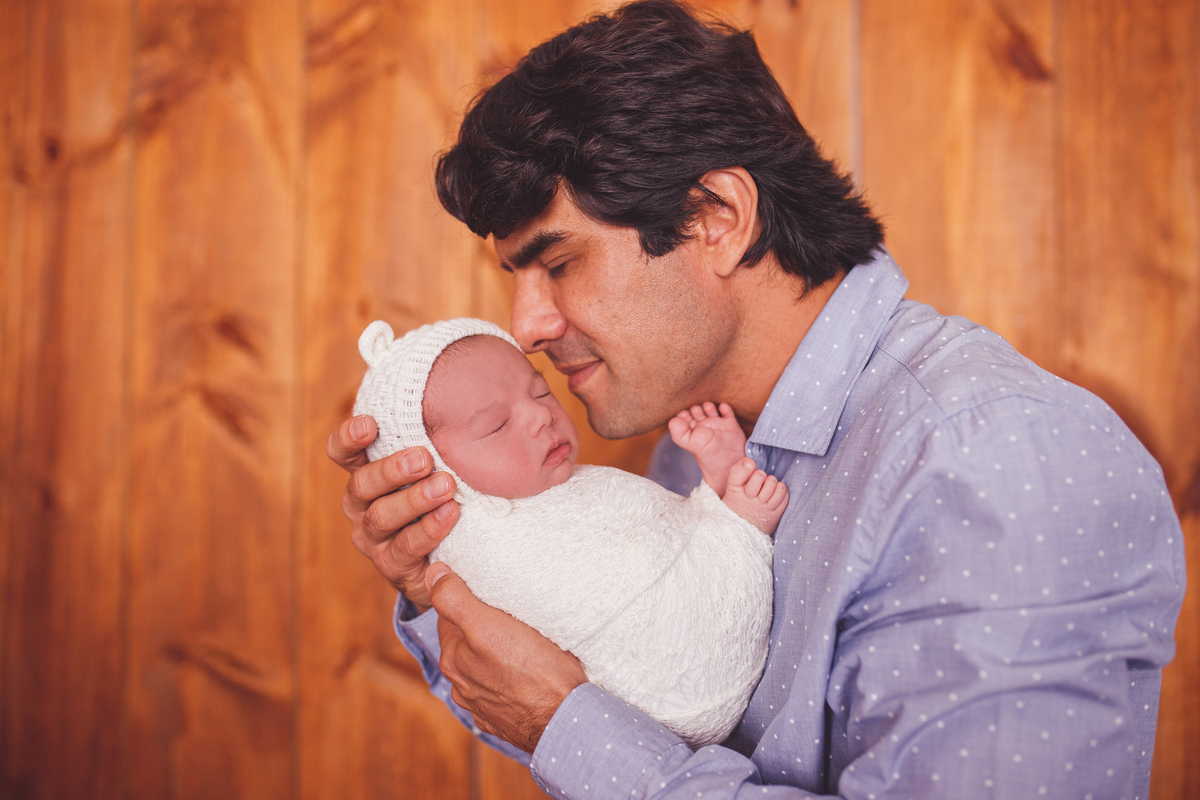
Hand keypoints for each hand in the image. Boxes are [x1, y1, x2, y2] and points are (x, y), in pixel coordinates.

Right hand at [326, 414, 459, 611]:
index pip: (342, 452)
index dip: (349, 437)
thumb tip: (478, 389)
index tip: (370, 423)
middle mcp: (361, 504)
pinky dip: (429, 530)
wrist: (451, 557)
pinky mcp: (392, 566)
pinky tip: (450, 516)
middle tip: (424, 458)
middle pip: (362, 484)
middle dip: (392, 469)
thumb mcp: (437, 466)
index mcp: (367, 473)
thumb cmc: (442, 496)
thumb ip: (442, 438)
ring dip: (414, 500)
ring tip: (446, 487)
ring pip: (382, 516)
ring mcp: (373, 537)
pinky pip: (405, 548)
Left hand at [427, 562, 586, 751]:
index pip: (449, 614)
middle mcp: (462, 684)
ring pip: (483, 666)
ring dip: (495, 653)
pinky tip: (526, 671)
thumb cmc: (533, 671)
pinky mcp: (504, 719)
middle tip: (508, 611)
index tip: (488, 589)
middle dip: (481, 625)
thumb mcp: (489, 625)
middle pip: (466, 641)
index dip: (467, 597)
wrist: (566, 721)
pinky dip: (508, 679)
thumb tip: (432, 574)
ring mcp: (482, 705)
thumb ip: (456, 600)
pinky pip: (501, 690)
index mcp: (453, 658)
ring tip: (520, 640)